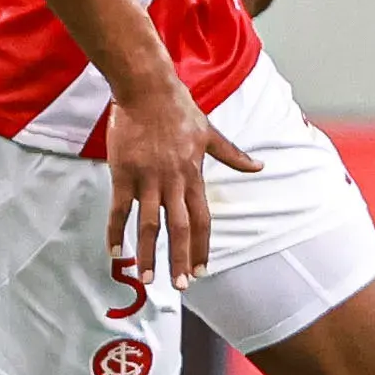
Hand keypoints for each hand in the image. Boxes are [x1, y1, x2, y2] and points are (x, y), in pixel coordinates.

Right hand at [104, 78, 261, 290]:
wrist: (147, 88)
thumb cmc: (178, 108)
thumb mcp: (210, 133)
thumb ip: (233, 155)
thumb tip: (260, 166)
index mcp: (193, 174)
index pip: (201, 219)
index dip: (201, 246)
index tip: (201, 270)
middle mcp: (173, 180)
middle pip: (179, 228)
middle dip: (180, 259)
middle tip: (180, 286)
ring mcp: (147, 178)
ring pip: (149, 223)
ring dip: (149, 253)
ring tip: (147, 278)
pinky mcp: (123, 172)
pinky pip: (119, 208)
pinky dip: (116, 232)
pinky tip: (114, 252)